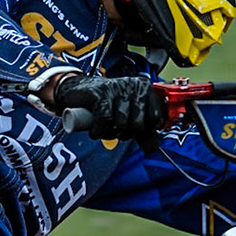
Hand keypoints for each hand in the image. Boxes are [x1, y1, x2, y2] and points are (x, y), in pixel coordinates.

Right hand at [51, 75, 165, 140]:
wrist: (79, 91)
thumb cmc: (107, 103)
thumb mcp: (129, 116)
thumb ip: (143, 132)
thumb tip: (152, 149)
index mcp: (146, 90)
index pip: (157, 118)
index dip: (145, 130)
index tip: (135, 130)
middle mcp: (134, 86)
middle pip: (138, 125)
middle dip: (126, 134)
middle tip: (116, 129)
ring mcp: (117, 88)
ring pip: (121, 124)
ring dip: (110, 133)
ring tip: (104, 128)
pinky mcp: (100, 93)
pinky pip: (105, 120)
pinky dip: (98, 131)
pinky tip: (95, 129)